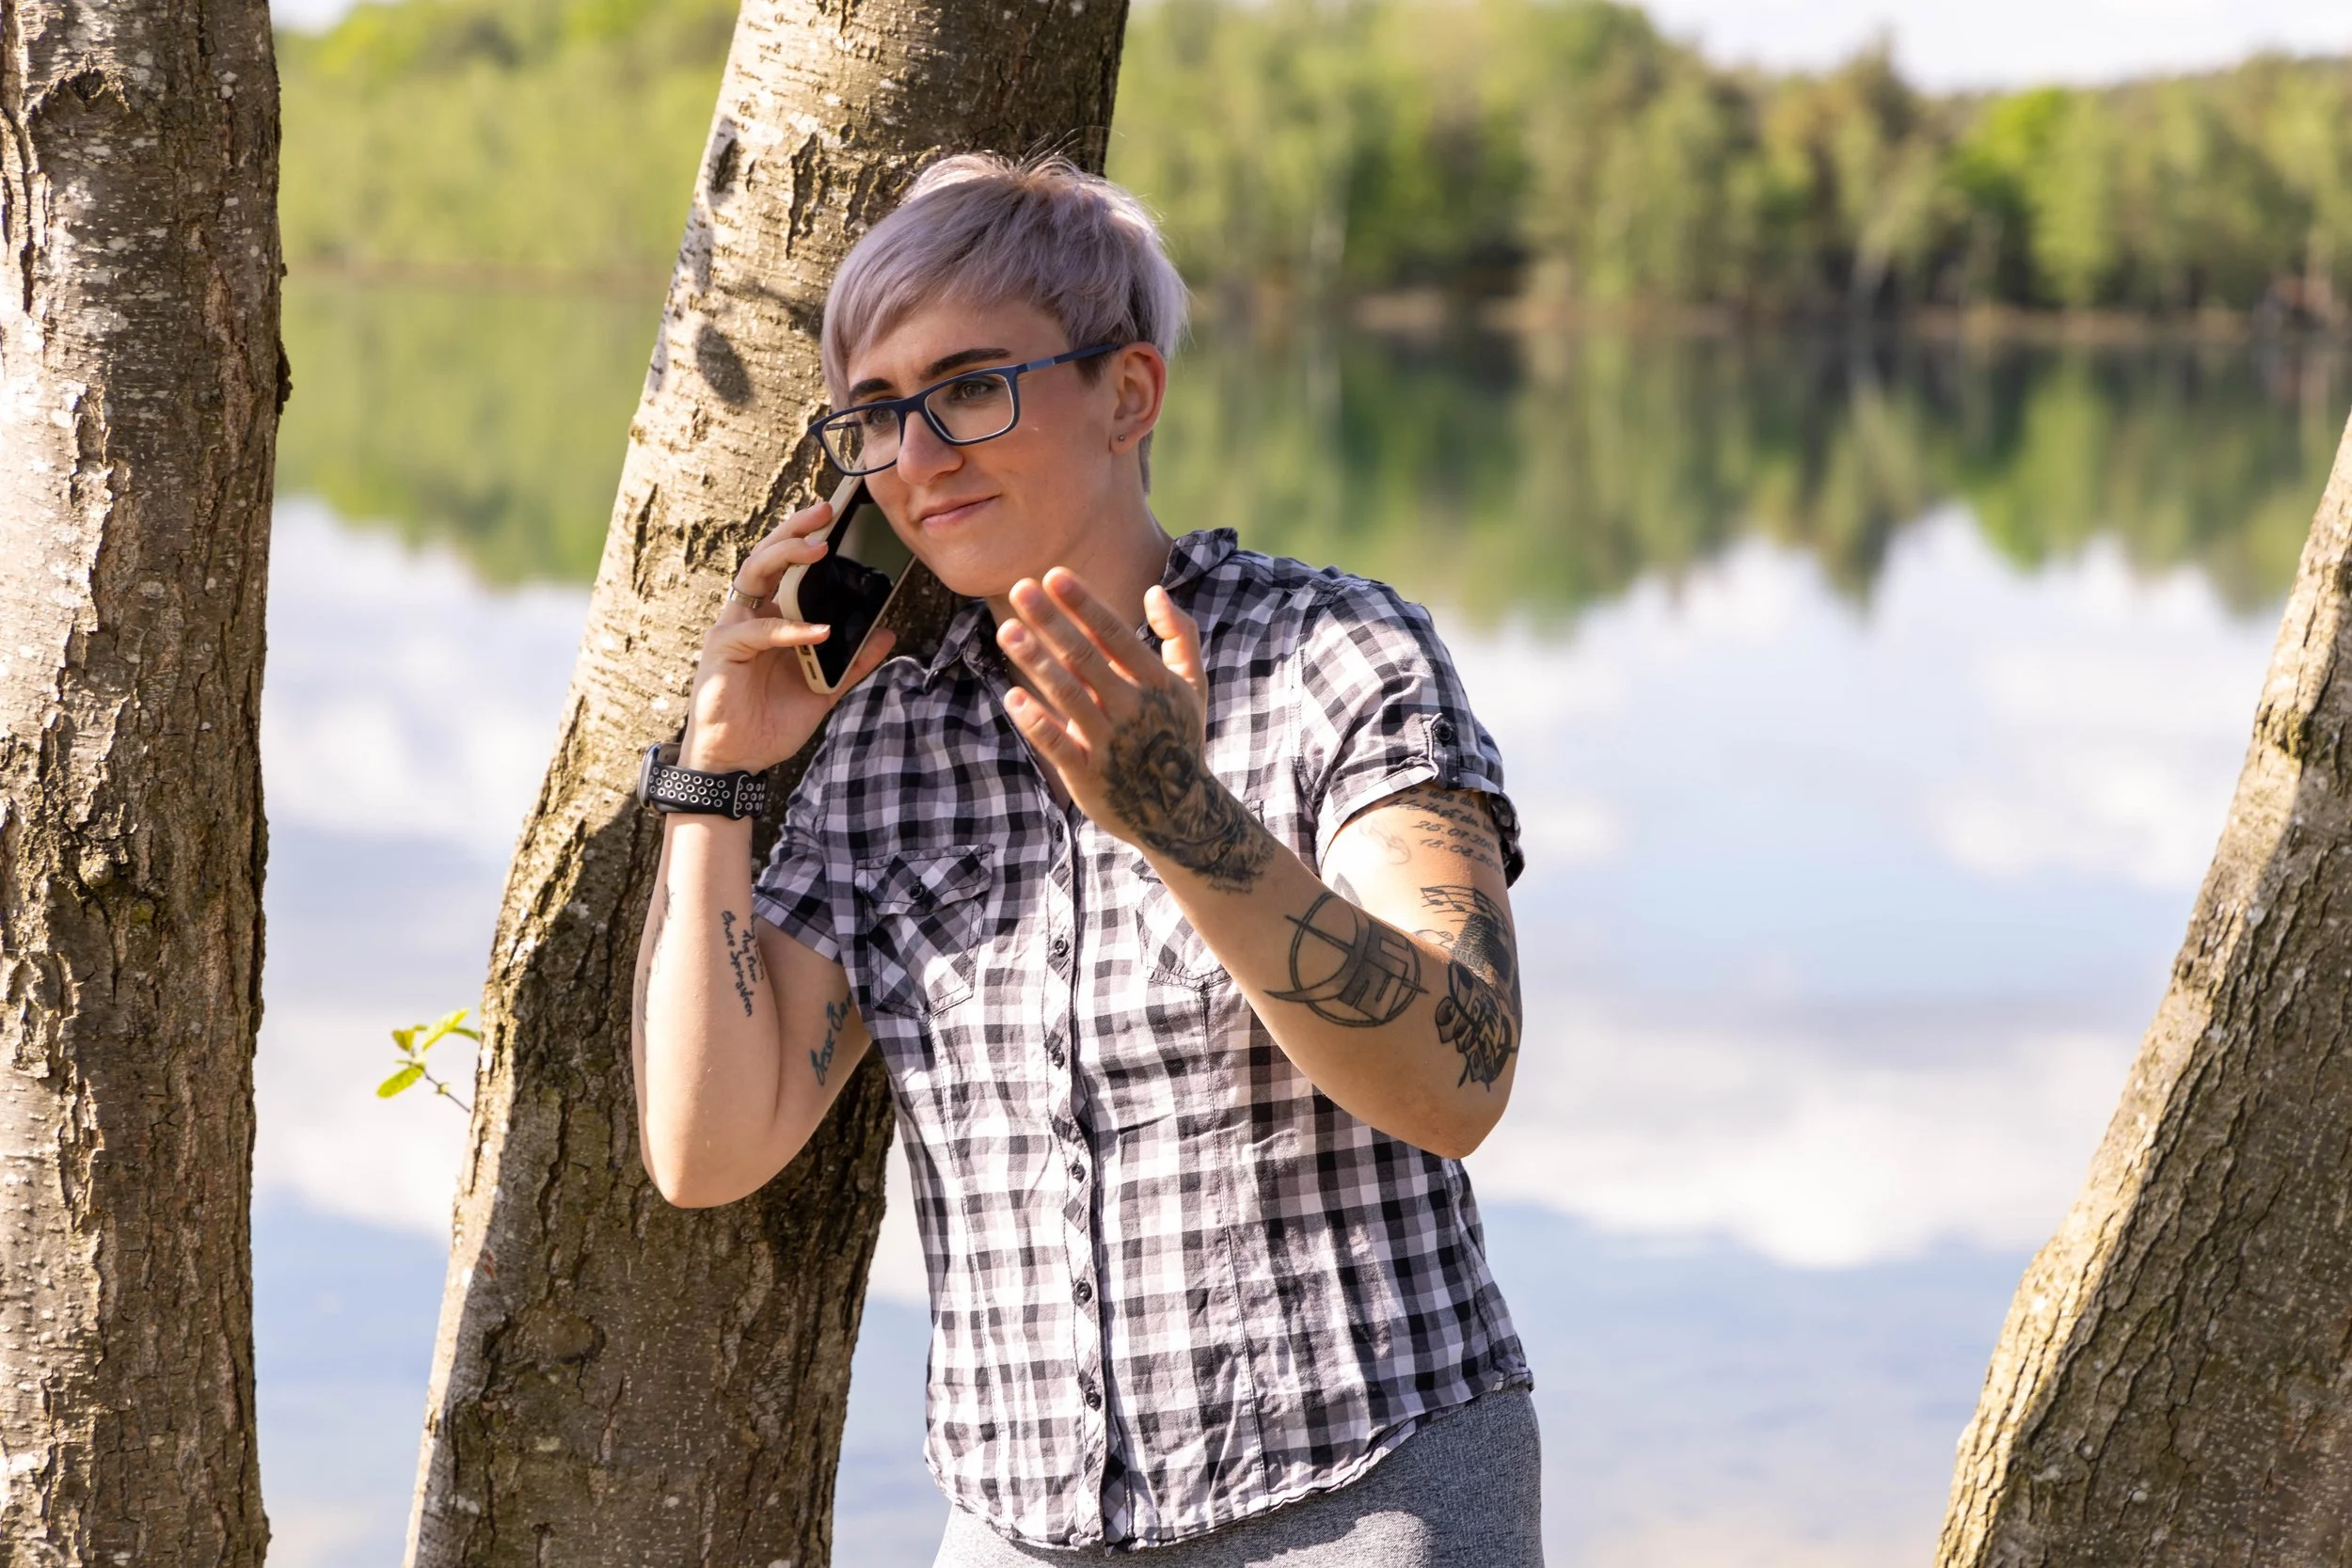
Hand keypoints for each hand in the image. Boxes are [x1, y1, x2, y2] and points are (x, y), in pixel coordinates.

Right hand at [680, 500, 895, 773]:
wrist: (738, 761)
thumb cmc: (770, 721)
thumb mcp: (824, 688)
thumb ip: (853, 661)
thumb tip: (887, 633)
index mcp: (770, 617)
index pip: (785, 566)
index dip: (804, 538)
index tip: (834, 515)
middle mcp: (748, 615)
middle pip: (766, 556)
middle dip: (794, 530)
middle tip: (824, 511)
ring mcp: (733, 629)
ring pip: (753, 575)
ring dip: (786, 558)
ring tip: (819, 549)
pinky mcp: (724, 651)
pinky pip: (759, 630)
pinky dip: (790, 629)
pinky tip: (820, 631)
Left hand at [996, 569, 1271, 892]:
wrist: (1180, 813)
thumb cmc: (1179, 736)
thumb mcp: (1192, 686)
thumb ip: (1180, 635)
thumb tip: (1153, 590)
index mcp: (1157, 684)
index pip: (1115, 636)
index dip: (1084, 605)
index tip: (1053, 575)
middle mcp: (1134, 710)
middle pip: (1086, 659)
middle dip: (1052, 622)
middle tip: (1019, 588)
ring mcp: (1111, 744)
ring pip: (1068, 696)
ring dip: (1036, 662)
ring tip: (1006, 630)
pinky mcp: (1089, 775)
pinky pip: (1058, 745)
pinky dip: (1036, 722)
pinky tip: (1012, 697)